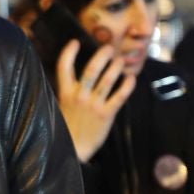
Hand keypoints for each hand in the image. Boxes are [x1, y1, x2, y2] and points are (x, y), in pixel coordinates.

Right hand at [56, 42, 134, 162]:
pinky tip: (131, 78)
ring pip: (107, 80)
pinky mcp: (106, 115)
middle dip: (102, 56)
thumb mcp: (61, 108)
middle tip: (109, 48)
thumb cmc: (66, 130)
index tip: (75, 42)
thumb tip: (76, 78)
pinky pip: (119, 96)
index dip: (69, 52)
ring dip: (115, 67)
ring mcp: (93, 105)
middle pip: (91, 70)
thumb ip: (69, 93)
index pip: (64, 67)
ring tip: (121, 60)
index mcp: (65, 93)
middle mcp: (79, 96)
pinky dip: (127, 86)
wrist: (73, 152)